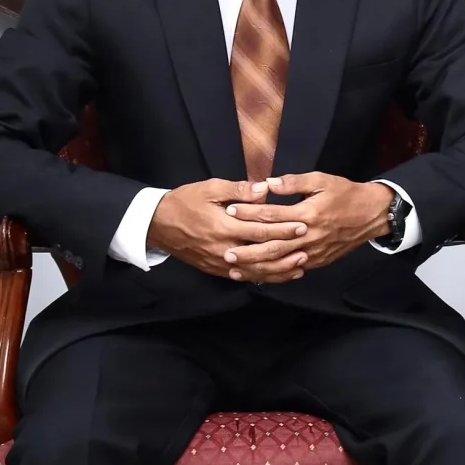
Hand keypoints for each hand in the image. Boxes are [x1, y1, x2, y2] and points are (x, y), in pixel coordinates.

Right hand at [146, 178, 306, 280]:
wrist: (158, 224)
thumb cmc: (185, 202)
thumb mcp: (210, 188)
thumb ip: (239, 190)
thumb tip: (265, 189)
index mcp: (224, 226)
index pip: (260, 230)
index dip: (283, 229)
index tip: (302, 225)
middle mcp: (223, 248)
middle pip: (261, 253)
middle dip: (286, 250)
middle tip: (307, 245)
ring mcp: (219, 262)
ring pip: (254, 270)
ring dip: (277, 269)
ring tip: (299, 265)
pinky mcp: (215, 269)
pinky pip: (242, 276)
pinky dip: (260, 277)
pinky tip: (275, 275)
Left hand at [232, 173, 395, 277]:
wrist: (371, 214)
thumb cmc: (345, 194)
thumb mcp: (322, 180)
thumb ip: (294, 182)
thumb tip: (268, 183)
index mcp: (308, 213)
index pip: (272, 215)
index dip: (249, 213)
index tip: (230, 211)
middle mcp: (309, 236)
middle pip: (272, 245)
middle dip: (247, 249)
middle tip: (225, 250)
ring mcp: (313, 252)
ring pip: (280, 262)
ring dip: (256, 266)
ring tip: (235, 268)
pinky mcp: (317, 261)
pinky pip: (292, 270)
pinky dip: (273, 274)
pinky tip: (258, 275)